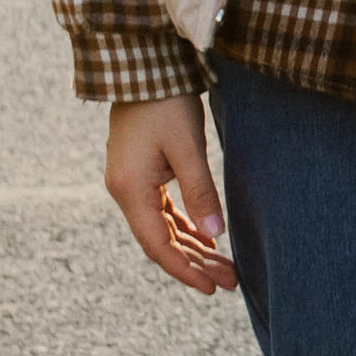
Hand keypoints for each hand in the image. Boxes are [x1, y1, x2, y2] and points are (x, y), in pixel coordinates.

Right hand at [106, 95, 240, 295]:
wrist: (142, 67)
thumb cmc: (166, 104)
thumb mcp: (187, 148)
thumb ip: (201, 192)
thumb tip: (216, 236)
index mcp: (130, 190)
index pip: (158, 245)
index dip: (185, 270)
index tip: (213, 288)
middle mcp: (125, 191)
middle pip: (161, 241)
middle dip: (195, 264)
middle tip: (230, 282)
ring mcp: (131, 183)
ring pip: (163, 227)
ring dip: (192, 247)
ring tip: (224, 267)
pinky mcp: (141, 173)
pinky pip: (162, 210)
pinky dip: (184, 226)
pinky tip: (206, 239)